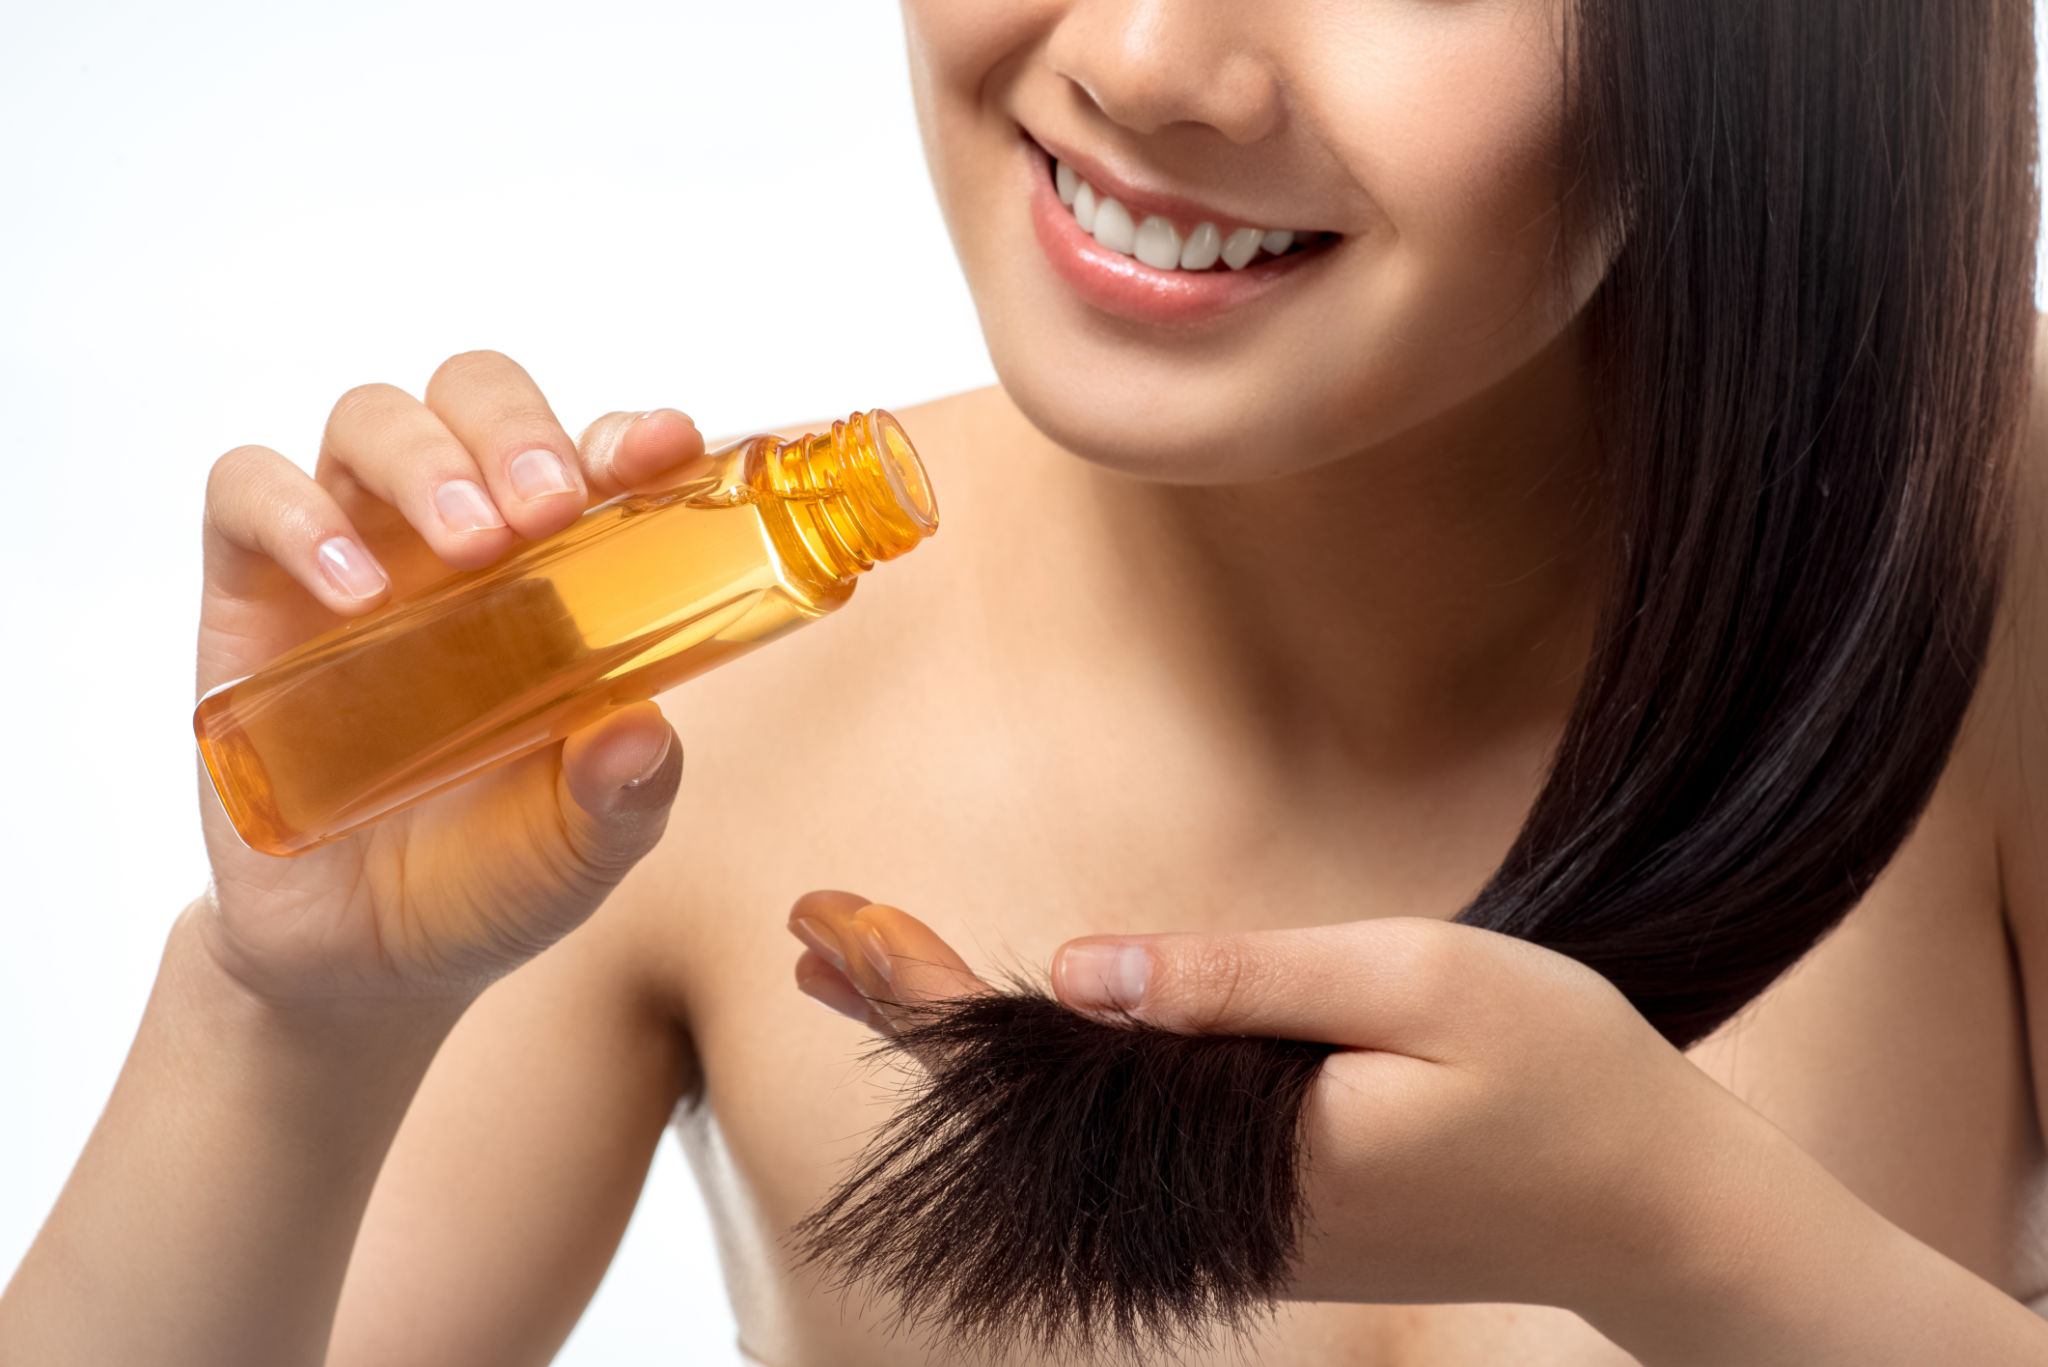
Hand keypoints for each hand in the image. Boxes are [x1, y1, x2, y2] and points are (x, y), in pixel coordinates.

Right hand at [195, 351, 700, 1007]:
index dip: (633, 433)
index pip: (598, 456)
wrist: (364, 957)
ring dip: (424, 458)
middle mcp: (461, 540)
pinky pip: (249, 493)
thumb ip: (625, 796)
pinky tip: (353, 590)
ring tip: (466, 545)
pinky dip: (297, 515)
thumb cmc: (494, 874)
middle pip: (476, 395)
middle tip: (548, 509)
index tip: (668, 449)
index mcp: (564, 571)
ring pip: (372, 419)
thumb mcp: (585, 849)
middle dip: (516, 427)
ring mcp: (358, 553)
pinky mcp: (254, 593)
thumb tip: (641, 733)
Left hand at [784, 894, 1758, 1326]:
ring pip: (1070, 1128)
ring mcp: (1239, 1226)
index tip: (831, 927)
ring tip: (872, 971)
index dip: (924, 991)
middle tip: (815, 935)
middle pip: (1026, 1105)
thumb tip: (1078, 973)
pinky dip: (1059, 1079)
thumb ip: (1240, 982)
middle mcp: (1211, 1203)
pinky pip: (1132, 1148)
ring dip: (975, 1047)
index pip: (1035, 1064)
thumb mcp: (1413, 983)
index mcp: (1239, 1139)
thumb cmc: (1562, 1078)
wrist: (1659, 1216)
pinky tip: (1021, 1031)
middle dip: (918, 1012)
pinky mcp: (1270, 1225)